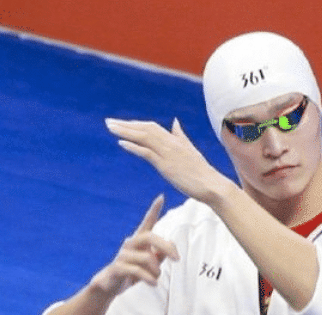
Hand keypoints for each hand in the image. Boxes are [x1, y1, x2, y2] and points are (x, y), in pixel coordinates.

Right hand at [90, 194, 178, 296]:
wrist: (110, 286)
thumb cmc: (132, 273)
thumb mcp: (149, 264)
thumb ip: (159, 254)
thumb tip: (171, 244)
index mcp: (139, 241)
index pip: (147, 222)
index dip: (154, 210)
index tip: (161, 197)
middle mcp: (130, 244)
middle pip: (150, 237)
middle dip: (166, 246)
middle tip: (177, 258)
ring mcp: (123, 255)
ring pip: (147, 258)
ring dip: (157, 270)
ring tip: (157, 278)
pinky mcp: (118, 268)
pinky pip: (137, 271)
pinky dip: (149, 278)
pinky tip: (153, 283)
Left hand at [105, 118, 227, 202]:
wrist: (212, 185)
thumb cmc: (201, 172)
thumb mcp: (189, 150)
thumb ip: (180, 135)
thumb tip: (174, 121)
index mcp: (175, 140)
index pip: (151, 127)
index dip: (135, 124)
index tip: (121, 123)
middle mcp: (170, 143)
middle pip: (144, 128)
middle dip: (125, 124)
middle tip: (108, 122)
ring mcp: (168, 153)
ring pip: (144, 137)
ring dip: (125, 131)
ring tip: (110, 128)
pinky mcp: (166, 165)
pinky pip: (147, 152)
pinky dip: (133, 146)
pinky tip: (121, 143)